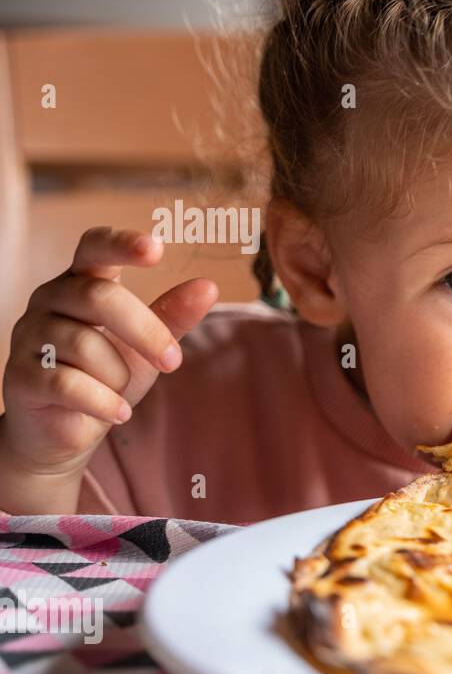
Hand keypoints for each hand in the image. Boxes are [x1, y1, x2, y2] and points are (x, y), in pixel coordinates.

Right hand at [1, 227, 218, 477]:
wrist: (62, 429)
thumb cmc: (104, 376)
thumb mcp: (145, 346)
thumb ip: (172, 316)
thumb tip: (208, 287)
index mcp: (80, 282)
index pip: (93, 248)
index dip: (120, 244)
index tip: (155, 248)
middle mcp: (49, 300)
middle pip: (98, 297)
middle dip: (146, 331)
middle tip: (173, 361)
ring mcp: (29, 337)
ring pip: (85, 346)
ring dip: (117, 375)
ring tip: (118, 390)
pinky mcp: (20, 377)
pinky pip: (68, 384)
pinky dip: (103, 402)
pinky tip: (118, 413)